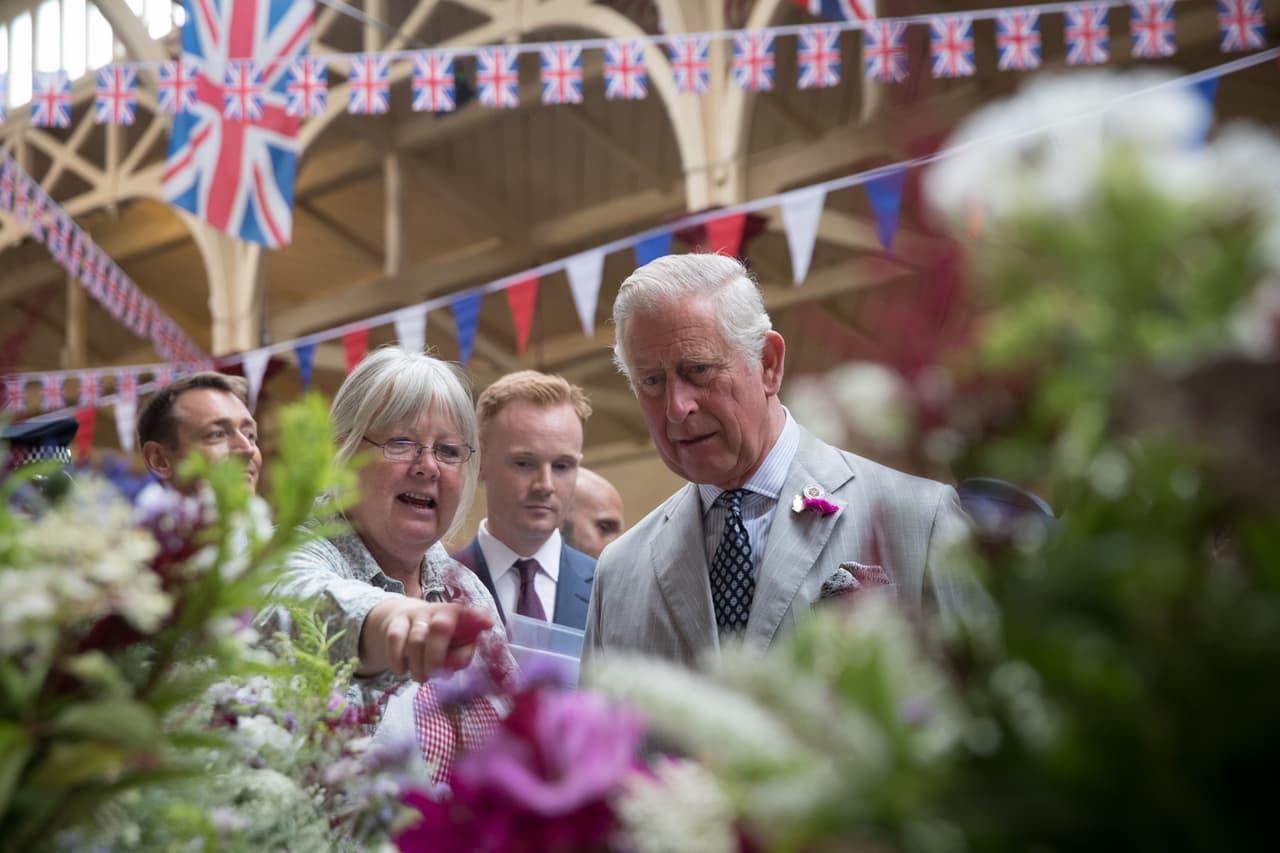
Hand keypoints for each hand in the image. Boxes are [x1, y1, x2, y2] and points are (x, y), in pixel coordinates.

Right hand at [358, 598, 493, 681]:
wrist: (403, 623)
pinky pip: (395, 640)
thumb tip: (455, 665)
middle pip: (441, 627)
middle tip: (435, 675)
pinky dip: (397, 660)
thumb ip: (460, 656)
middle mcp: (438, 611)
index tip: (487, 623)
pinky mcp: (396, 622)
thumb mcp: (452, 647)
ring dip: (418, 666)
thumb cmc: (436, 640)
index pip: (470, 615)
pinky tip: (402, 670)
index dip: (478, 618)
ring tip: (420, 677)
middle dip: (438, 657)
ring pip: (417, 640)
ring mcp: (416, 615)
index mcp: (458, 616)